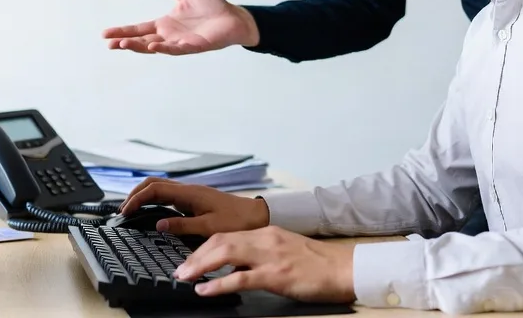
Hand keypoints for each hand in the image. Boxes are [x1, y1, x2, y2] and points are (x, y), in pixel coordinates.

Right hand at [102, 0, 259, 54]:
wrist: (234, 16)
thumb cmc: (211, 6)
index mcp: (165, 23)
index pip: (139, 29)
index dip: (123, 31)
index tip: (105, 33)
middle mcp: (170, 35)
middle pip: (142, 41)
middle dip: (125, 42)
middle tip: (109, 43)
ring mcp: (181, 42)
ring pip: (155, 47)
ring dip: (140, 47)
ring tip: (123, 45)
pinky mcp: (194, 46)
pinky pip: (177, 49)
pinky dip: (164, 48)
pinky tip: (153, 46)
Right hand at [118, 178, 269, 236]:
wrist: (255, 216)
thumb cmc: (235, 222)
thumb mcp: (208, 228)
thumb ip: (182, 225)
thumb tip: (158, 225)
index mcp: (189, 193)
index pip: (154, 189)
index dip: (136, 199)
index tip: (124, 212)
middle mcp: (188, 190)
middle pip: (154, 184)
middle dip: (135, 194)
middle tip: (123, 211)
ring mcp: (190, 193)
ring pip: (160, 187)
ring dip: (143, 195)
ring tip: (131, 211)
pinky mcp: (193, 199)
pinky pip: (168, 195)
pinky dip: (154, 200)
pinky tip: (150, 211)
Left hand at [174, 226, 354, 302]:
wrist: (342, 268)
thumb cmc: (316, 263)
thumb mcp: (284, 249)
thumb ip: (260, 253)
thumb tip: (235, 267)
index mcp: (266, 233)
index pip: (226, 234)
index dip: (203, 247)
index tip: (190, 259)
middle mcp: (265, 239)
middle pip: (220, 240)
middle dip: (196, 255)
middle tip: (180, 270)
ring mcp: (270, 256)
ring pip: (225, 253)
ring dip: (200, 265)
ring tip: (185, 277)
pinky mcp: (276, 275)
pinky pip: (240, 278)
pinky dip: (218, 283)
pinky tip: (205, 290)